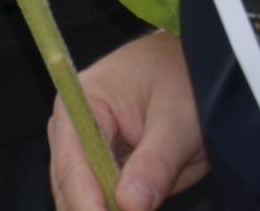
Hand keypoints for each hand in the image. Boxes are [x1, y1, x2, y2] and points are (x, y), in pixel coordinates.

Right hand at [49, 31, 208, 210]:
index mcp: (80, 104)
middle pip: (69, 185)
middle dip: (90, 210)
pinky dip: (113, 208)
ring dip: (101, 209)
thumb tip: (129, 206)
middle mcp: (72, 128)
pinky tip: (130, 210)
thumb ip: (155, 164)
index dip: (86, 202)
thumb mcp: (178, 121)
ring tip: (136, 210)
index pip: (74, 164)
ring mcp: (86, 148)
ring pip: (81, 195)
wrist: (190, 64)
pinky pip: (102, 197)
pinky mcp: (106, 165)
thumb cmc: (183, 78)